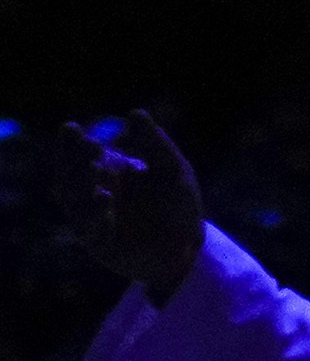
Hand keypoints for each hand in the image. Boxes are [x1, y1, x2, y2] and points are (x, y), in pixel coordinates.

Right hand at [39, 111, 200, 304]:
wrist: (189, 247)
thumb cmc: (177, 205)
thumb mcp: (172, 170)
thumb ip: (154, 143)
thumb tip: (135, 113)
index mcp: (105, 174)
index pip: (79, 155)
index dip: (71, 142)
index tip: (72, 128)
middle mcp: (92, 195)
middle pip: (69, 176)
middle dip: (75, 161)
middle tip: (91, 147)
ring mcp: (92, 221)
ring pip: (73, 202)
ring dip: (80, 185)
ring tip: (96, 170)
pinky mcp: (101, 245)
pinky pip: (92, 230)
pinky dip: (95, 215)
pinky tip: (104, 198)